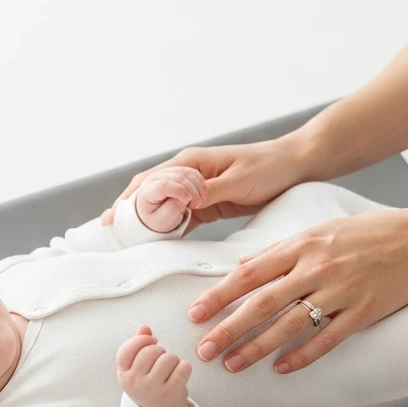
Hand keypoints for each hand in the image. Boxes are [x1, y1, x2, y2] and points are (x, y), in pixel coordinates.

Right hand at [101, 137, 307, 234]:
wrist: (296, 165)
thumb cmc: (269, 168)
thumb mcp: (238, 181)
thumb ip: (208, 192)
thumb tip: (180, 202)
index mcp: (191, 162)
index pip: (150, 181)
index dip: (128, 200)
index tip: (112, 219)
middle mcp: (189, 173)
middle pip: (149, 192)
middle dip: (129, 211)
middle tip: (111, 234)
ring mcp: (197, 188)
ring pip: (163, 206)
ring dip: (147, 222)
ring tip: (127, 243)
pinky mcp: (208, 202)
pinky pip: (181, 216)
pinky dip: (168, 228)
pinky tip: (158, 244)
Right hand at [117, 324, 192, 406]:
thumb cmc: (147, 383)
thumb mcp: (136, 367)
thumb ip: (138, 345)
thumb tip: (144, 328)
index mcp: (123, 373)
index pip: (127, 349)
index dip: (141, 340)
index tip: (151, 341)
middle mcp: (135, 382)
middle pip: (151, 351)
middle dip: (160, 350)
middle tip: (161, 359)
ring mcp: (152, 389)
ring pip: (169, 358)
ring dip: (173, 359)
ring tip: (170, 368)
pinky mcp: (170, 393)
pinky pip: (183, 367)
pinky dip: (185, 367)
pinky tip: (180, 374)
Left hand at [188, 207, 407, 374]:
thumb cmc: (367, 233)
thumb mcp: (318, 231)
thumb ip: (280, 251)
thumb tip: (243, 265)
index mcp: (301, 245)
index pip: (249, 273)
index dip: (219, 295)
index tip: (195, 313)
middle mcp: (317, 268)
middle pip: (262, 302)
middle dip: (229, 328)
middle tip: (203, 349)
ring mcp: (340, 291)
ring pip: (290, 324)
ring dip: (258, 347)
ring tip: (233, 365)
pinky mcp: (363, 311)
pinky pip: (327, 338)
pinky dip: (303, 355)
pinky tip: (282, 368)